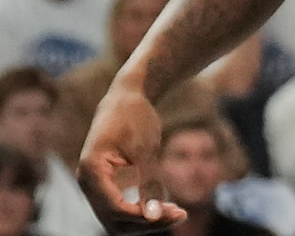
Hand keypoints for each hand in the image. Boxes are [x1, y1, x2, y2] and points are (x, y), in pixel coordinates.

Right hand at [80, 82, 183, 229]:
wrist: (125, 97)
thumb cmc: (135, 117)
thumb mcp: (147, 148)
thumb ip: (150, 182)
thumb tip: (153, 216)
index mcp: (91, 171)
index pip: (114, 209)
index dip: (143, 217)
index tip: (175, 213)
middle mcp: (86, 182)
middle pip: (113, 220)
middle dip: (145, 224)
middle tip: (181, 214)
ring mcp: (93, 185)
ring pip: (114, 218)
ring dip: (143, 221)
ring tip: (177, 212)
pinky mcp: (103, 184)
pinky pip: (117, 208)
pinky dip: (139, 212)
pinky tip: (165, 207)